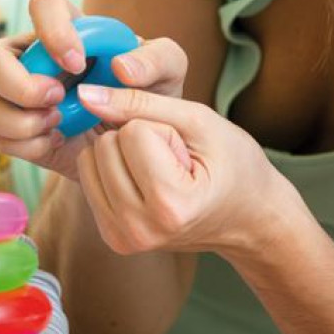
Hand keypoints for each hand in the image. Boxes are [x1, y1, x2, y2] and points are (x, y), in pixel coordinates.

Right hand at [0, 0, 189, 180]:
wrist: (138, 146)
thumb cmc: (149, 96)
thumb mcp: (169, 72)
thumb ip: (158, 58)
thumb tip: (121, 67)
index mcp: (67, 30)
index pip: (42, 4)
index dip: (52, 30)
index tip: (78, 62)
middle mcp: (30, 58)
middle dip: (17, 83)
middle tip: (56, 99)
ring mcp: (15, 97)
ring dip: (18, 119)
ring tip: (58, 123)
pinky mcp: (15, 132)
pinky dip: (28, 145)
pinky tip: (57, 141)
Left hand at [71, 84, 311, 261]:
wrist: (248, 218)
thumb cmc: (234, 165)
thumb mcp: (198, 121)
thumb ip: (140, 102)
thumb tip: (85, 95)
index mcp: (169, 206)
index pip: (132, 132)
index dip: (163, 129)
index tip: (187, 153)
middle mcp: (139, 230)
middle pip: (104, 145)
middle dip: (139, 140)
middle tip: (174, 163)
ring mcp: (123, 238)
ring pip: (90, 159)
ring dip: (123, 154)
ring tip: (161, 173)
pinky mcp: (111, 237)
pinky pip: (88, 178)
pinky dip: (114, 170)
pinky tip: (145, 183)